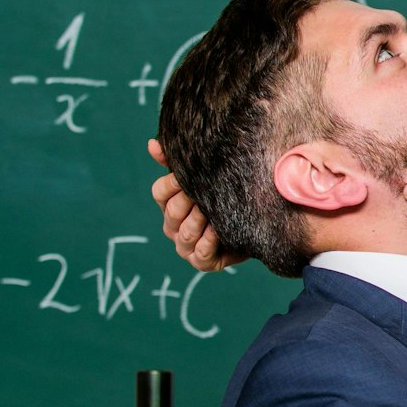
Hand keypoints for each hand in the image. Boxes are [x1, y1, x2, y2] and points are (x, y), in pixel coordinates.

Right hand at [146, 137, 246, 271]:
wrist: (254, 224)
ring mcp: (185, 246)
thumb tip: (152, 144)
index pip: (159, 192)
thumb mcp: (206, 178)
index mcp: (170, 205)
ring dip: (200, 220)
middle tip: (207, 190)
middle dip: (190, 200)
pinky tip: (220, 230)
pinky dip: (210, 240)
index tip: (190, 174)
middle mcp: (173, 227)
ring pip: (185, 232)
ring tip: (214, 210)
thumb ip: (178, 162)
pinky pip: (201, 252)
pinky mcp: (201, 262)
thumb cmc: (225, 198)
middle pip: (171, 211)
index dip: (172, 182)